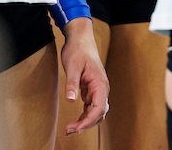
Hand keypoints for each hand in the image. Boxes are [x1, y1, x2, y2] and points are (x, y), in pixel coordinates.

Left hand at [59, 18, 108, 135]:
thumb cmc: (78, 50)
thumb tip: (71, 100)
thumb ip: (72, 83)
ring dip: (85, 122)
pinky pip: (90, 107)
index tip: (77, 128)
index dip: (89, 121)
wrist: (80, 39)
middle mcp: (101, 88)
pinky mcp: (90, 89)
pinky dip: (84, 115)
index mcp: (100, 83)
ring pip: (95, 112)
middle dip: (86, 124)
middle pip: (99, 113)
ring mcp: (96, 89)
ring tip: (70, 129)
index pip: (99, 108)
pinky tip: (74, 121)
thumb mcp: (72, 66)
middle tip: (69, 131)